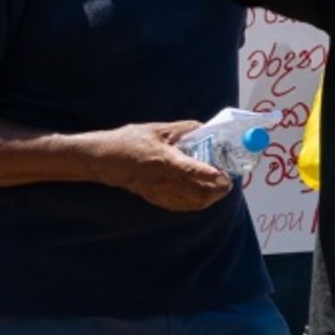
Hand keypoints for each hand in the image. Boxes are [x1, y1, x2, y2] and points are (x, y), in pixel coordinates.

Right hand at [100, 119, 237, 211]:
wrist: (106, 159)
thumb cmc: (130, 140)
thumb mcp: (157, 129)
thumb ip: (183, 129)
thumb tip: (205, 128)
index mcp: (162, 159)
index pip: (188, 170)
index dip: (206, 174)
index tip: (223, 175)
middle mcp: (162, 180)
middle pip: (196, 192)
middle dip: (217, 189)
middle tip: (228, 180)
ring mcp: (159, 192)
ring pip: (192, 202)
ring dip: (210, 197)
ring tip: (220, 186)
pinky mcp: (156, 199)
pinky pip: (182, 206)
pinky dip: (197, 202)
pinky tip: (204, 194)